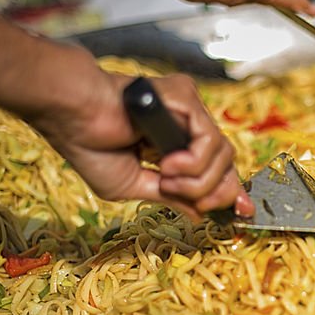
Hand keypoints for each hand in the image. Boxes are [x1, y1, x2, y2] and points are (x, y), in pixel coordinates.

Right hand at [30, 63, 252, 221]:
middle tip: (186, 197)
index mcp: (175, 145)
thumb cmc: (91, 146)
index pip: (217, 169)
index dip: (232, 192)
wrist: (73, 117)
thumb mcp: (135, 186)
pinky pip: (210, 141)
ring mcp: (189, 110)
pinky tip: (167, 163)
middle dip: (214, 193)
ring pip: (223, 157)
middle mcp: (187, 125)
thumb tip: (200, 216)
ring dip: (196, 181)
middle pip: (228, 165)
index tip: (242, 213)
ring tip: (165, 176)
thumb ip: (171, 197)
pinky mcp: (187, 98)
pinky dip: (193, 163)